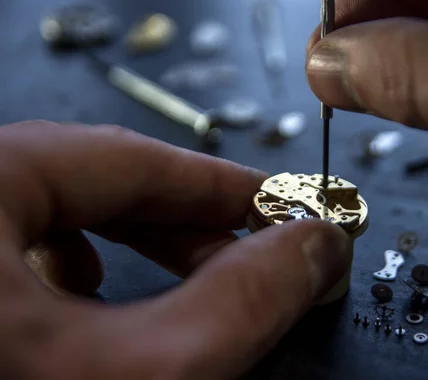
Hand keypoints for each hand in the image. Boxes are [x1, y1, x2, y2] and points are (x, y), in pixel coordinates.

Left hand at [0, 121, 350, 378]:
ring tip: (186, 273)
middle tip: (253, 249)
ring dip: (135, 241)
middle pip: (95, 181)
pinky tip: (87, 303)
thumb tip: (310, 248)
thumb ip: (238, 302)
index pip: (130, 157)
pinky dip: (73, 270)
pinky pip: (16, 248)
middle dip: (188, 218)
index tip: (279, 202)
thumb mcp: (134, 373)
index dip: (222, 182)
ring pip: (57, 213)